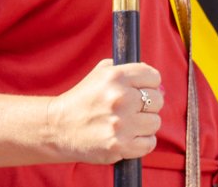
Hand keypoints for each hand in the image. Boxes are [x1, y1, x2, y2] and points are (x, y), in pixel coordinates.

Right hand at [44, 60, 161, 163]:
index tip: (140, 90)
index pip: (153, 77)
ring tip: (127, 124)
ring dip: (144, 124)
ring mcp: (121, 124)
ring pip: (155, 122)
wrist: (58, 127)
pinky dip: (142, 142)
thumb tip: (157, 84)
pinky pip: (150, 143)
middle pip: (158, 100)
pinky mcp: (121, 146)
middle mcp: (120, 98)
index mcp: (115, 77)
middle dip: (147, 105)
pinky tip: (127, 137)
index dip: (149, 83)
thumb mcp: (99, 75)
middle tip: (131, 109)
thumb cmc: (82, 100)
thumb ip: (126, 71)